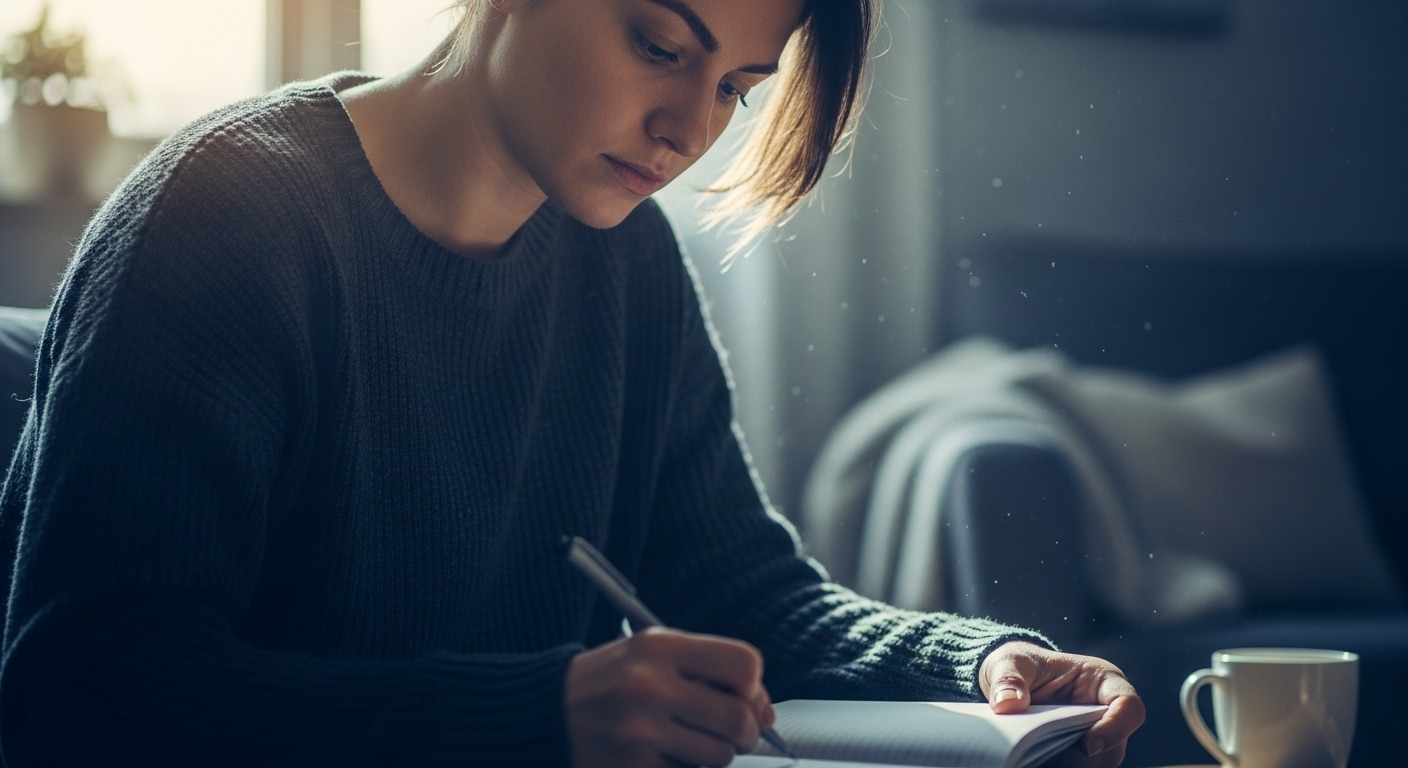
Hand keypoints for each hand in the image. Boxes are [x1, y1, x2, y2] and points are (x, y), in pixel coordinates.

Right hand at [565, 627, 775, 767]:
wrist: (543, 712)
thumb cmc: (607, 683)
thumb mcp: (650, 656)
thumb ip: (706, 670)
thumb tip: (766, 713)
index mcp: (659, 647)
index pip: (743, 664)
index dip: (755, 687)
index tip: (747, 699)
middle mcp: (649, 685)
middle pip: (737, 716)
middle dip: (747, 732)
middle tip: (736, 735)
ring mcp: (638, 731)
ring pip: (719, 755)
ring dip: (716, 756)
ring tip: (691, 745)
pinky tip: (665, 758)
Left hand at [979, 641, 1144, 767]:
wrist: (1007, 683)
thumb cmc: (1019, 664)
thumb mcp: (1008, 662)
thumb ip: (1008, 679)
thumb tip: (1007, 705)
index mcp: (1100, 680)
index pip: (1129, 705)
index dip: (1116, 728)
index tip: (1087, 744)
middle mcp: (1104, 710)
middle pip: (1116, 745)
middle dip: (1089, 758)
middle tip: (1059, 757)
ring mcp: (1094, 734)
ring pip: (1101, 763)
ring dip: (1076, 766)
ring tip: (1044, 757)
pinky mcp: (1078, 752)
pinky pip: (1080, 767)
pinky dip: (1062, 767)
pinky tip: (1039, 761)